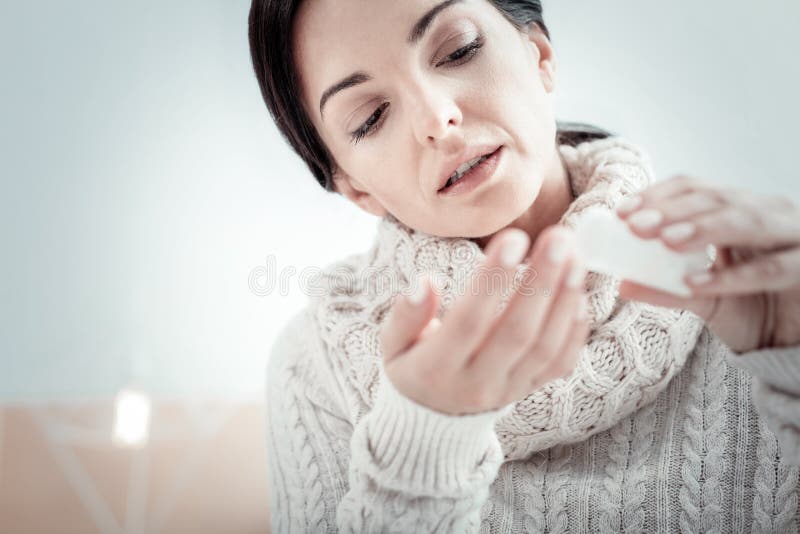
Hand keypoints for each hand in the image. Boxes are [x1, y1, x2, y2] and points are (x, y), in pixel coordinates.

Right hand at [380, 227, 589, 415]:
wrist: (432, 418)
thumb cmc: (411, 366)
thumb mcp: (391, 345)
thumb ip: (405, 316)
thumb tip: (425, 282)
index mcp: (436, 369)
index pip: (468, 321)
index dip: (492, 280)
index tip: (513, 239)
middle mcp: (476, 384)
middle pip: (517, 332)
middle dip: (542, 281)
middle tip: (560, 237)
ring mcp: (508, 390)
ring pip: (545, 347)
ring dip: (565, 299)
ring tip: (575, 257)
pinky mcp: (529, 390)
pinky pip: (560, 364)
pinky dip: (575, 329)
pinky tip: (579, 293)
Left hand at [615, 175, 799, 352]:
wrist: (793, 340)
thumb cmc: (750, 306)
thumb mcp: (701, 296)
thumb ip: (667, 288)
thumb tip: (623, 284)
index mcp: (736, 209)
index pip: (694, 188)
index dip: (658, 196)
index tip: (622, 212)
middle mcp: (767, 213)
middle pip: (718, 200)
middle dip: (675, 211)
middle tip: (637, 225)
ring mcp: (793, 235)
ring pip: (748, 222)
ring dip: (705, 229)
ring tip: (667, 241)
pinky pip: (771, 268)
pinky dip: (733, 275)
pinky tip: (697, 282)